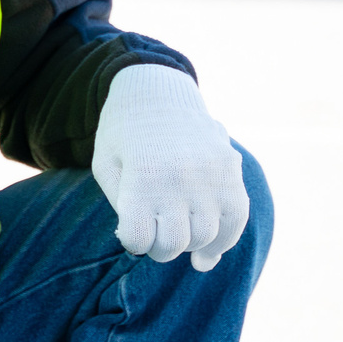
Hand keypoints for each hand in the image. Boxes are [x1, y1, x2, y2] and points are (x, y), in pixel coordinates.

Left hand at [91, 65, 248, 271]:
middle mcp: (178, 178)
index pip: (138, 240)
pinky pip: (236, 220)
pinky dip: (224, 239)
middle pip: (172, 244)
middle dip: (160, 247)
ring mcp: (210, 174)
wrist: (157, 92)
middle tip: (155, 232)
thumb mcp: (106, 168)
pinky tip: (210, 249)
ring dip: (190, 244)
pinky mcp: (231, 170)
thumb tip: (152, 247)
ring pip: (205, 237)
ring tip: (180, 234)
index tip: (132, 228)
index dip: (133, 241)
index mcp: (141, 178)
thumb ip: (123, 210)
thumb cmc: (123, 135)